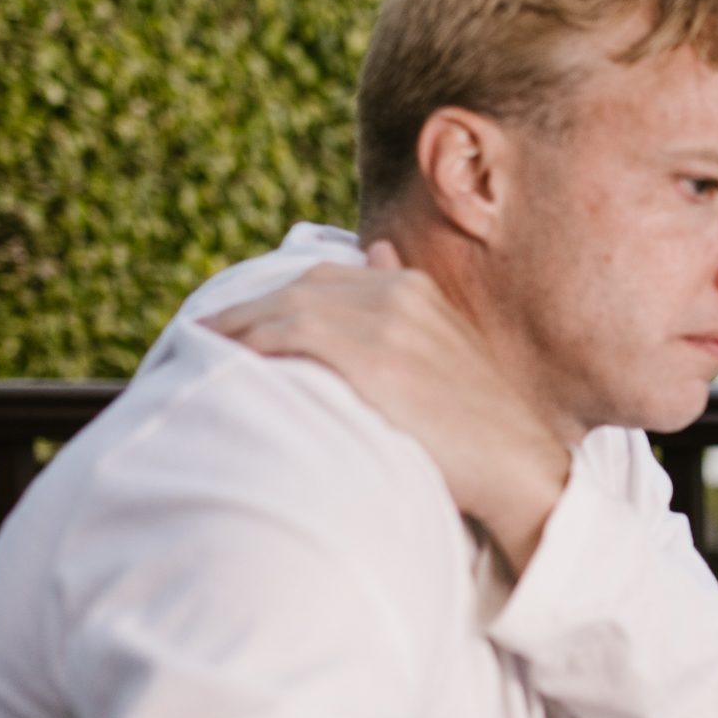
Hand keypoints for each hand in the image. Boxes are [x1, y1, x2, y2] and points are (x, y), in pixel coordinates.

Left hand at [200, 242, 570, 573]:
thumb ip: (406, 305)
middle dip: (245, 309)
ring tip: (200, 350)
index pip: (322, 277)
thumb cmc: (479, 426)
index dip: (272, 297)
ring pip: (287, 307)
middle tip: (203, 334)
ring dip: (237, 327)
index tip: (236, 322)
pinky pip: (293, 336)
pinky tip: (227, 362)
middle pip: (298, 288)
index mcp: (414, 288)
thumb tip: (375, 252)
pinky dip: (253, 343)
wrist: (518, 466)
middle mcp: (399, 294)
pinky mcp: (376, 360)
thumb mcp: (446, 349)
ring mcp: (388, 324)